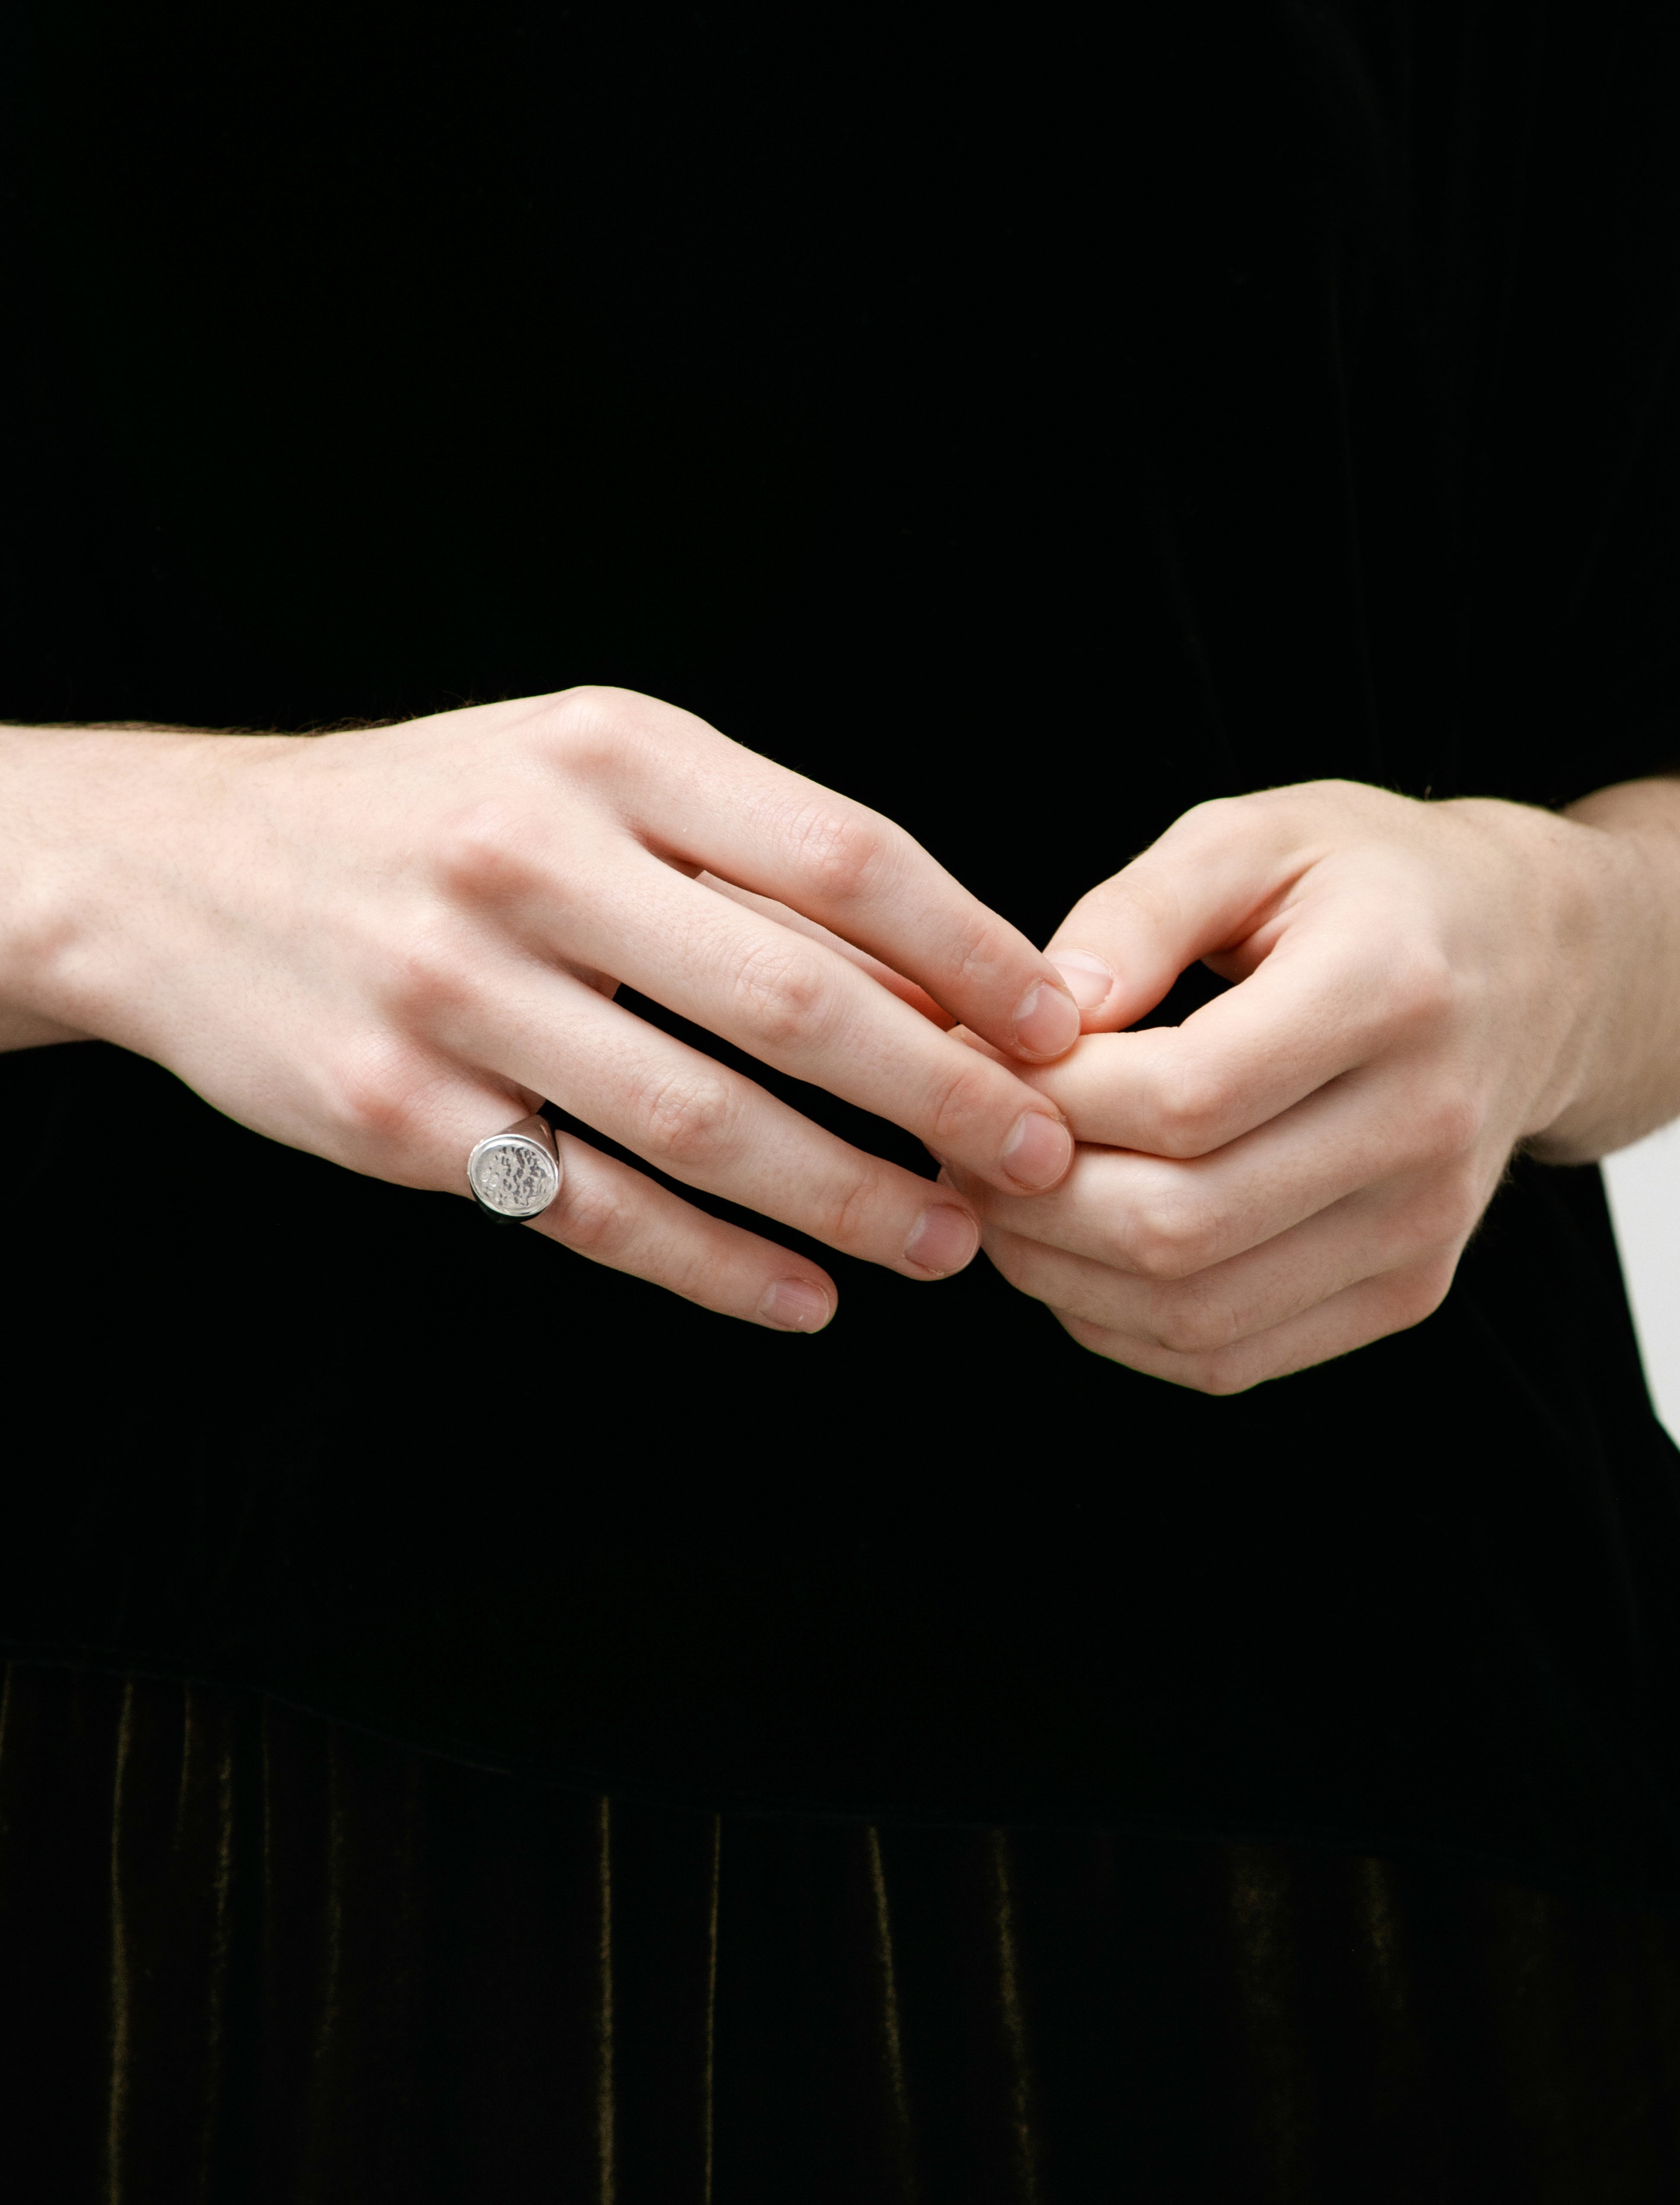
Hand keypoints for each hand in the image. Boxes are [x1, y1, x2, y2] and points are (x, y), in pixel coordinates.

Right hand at [0, 687, 1080, 1329]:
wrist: (187, 872)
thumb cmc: (435, 818)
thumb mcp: (586, 774)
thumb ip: (745, 857)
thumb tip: (941, 978)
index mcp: (608, 750)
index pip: (842, 856)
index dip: (973, 954)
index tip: (1057, 1033)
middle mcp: (532, 858)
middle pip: (792, 1000)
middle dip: (940, 1096)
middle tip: (1040, 1162)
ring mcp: (455, 991)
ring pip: (699, 1124)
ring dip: (843, 1199)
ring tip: (942, 1246)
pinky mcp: (397, 1111)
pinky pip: (590, 1208)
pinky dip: (712, 1267)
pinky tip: (800, 1299)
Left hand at [943, 778, 1678, 1391]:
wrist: (1532, 965)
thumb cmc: (1370, 887)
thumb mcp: (1255, 837)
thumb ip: (1138, 911)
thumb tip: (1042, 1012)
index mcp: (1391, 992)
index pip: (1180, 1098)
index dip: (1048, 1096)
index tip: (974, 1056)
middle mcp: (1426, 1127)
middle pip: (1178, 1223)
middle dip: (1031, 1197)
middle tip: (959, 1139)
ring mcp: (1423, 1229)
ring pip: (1192, 1310)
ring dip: (1057, 1271)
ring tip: (997, 1196)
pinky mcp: (1406, 1293)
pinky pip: (1227, 1354)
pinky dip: (1118, 1323)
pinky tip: (1069, 1252)